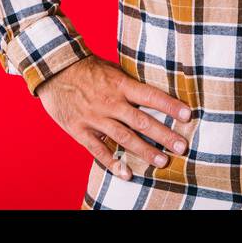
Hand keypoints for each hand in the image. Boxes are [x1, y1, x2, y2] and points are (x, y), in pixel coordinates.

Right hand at [35, 54, 191, 180]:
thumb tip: (153, 94)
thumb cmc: (87, 69)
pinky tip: (127, 173)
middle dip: (164, 135)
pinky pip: (98, 150)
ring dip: (145, 151)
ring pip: (124, 138)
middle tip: (182, 147)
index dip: (170, 106)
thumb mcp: (112, 70)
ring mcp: (95, 118)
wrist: (54, 70)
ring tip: (162, 161)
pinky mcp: (80, 131)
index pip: (151, 96)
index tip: (187, 116)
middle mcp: (110, 103)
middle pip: (142, 121)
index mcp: (120, 85)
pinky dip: (113, 163)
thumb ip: (130, 85)